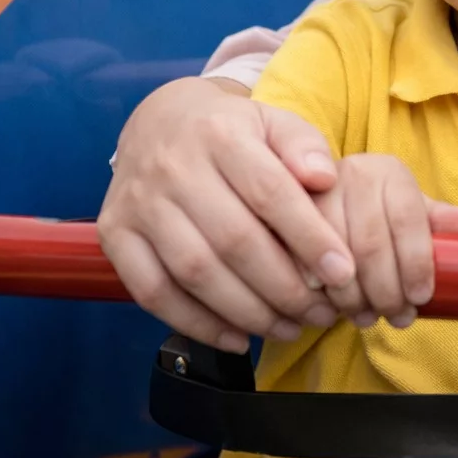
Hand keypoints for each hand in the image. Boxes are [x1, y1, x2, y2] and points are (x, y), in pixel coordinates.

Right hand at [98, 77, 354, 352]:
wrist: (161, 120)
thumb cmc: (234, 130)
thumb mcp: (275, 121)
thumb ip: (305, 147)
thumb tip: (325, 179)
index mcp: (221, 134)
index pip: (270, 192)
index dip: (309, 237)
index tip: (342, 272)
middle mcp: (173, 167)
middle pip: (233, 240)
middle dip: (284, 287)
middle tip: (320, 313)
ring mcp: (139, 203)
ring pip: (195, 272)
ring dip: (247, 312)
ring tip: (289, 328)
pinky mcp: (115, 234)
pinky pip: (153, 293)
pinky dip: (197, 324)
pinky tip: (238, 337)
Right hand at [313, 154, 457, 328]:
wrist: (318, 192)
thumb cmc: (376, 209)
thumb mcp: (409, 208)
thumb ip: (437, 219)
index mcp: (388, 171)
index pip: (408, 218)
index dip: (417, 262)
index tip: (421, 297)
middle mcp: (353, 174)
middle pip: (372, 243)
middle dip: (386, 290)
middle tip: (397, 316)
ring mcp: (316, 193)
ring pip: (336, 256)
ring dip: (354, 297)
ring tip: (368, 317)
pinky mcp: (287, 217)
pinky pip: (301, 262)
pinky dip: (319, 292)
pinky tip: (333, 307)